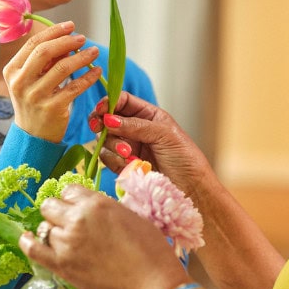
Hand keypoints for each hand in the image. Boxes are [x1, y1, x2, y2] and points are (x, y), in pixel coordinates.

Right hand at [3, 21, 102, 142]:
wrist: (33, 136)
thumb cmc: (34, 101)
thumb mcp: (31, 80)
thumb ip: (44, 61)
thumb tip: (66, 40)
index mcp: (12, 71)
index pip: (33, 44)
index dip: (53, 32)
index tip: (70, 26)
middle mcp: (20, 83)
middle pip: (45, 52)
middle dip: (67, 41)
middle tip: (83, 38)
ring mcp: (35, 96)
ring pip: (62, 68)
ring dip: (81, 57)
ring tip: (94, 52)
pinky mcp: (52, 109)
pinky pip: (75, 87)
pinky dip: (89, 77)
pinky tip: (97, 71)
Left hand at [19, 184, 188, 288]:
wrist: (150, 286)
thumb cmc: (151, 252)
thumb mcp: (132, 217)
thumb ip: (107, 210)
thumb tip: (93, 211)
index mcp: (96, 203)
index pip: (69, 190)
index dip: (73, 199)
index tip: (79, 207)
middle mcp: (76, 219)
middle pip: (50, 206)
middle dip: (59, 212)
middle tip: (71, 224)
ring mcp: (65, 243)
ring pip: (44, 227)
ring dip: (53, 231)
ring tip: (67, 241)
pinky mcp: (61, 266)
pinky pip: (33, 249)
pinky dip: (28, 243)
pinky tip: (29, 239)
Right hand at [87, 92, 214, 195]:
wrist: (190, 187)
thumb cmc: (185, 157)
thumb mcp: (164, 134)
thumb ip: (136, 125)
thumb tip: (109, 119)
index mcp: (148, 115)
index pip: (122, 101)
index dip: (109, 102)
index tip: (101, 110)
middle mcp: (135, 129)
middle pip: (108, 120)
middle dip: (103, 124)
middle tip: (98, 127)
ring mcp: (129, 147)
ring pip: (105, 140)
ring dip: (113, 146)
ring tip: (129, 154)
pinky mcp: (124, 165)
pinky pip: (108, 159)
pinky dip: (115, 161)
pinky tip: (130, 164)